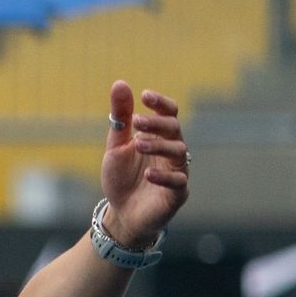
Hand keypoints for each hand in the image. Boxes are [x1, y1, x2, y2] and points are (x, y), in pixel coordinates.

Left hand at [100, 79, 187, 249]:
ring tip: (139, 144)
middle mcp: (172, 152)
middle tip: (137, 122)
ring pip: (179, 152)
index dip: (161, 103)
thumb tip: (120, 83)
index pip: (169, 114)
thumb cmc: (122, 178)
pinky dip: (164, 176)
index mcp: (160, 137)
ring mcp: (177, 172)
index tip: (145, 96)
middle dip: (157, 123)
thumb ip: (121, 118)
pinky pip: (178, 182)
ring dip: (160, 145)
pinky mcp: (177, 194)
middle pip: (175, 129)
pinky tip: (148, 173)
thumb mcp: (116, 146)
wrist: (121, 213)